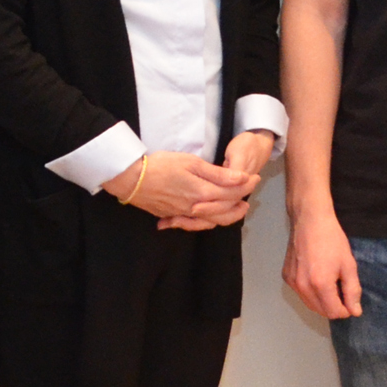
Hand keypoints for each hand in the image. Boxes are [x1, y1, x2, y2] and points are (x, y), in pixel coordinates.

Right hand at [157, 131, 274, 230]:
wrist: (131, 179)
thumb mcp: (191, 162)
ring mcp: (184, 214)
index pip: (232, 192)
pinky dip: (208, 223)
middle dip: (241, 201)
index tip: (255, 178)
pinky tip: (211, 219)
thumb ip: (217, 174)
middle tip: (250, 192)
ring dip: (228, 215)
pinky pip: (196, 224)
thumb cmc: (161, 165)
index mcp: (203, 192)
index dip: (246, 185)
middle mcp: (196, 208)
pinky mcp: (173, 216)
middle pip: (226, 210)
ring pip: (212, 220)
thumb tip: (241, 179)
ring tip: (237, 208)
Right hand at [284, 206, 362, 317]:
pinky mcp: (286, 276)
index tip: (350, 301)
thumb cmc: (332, 240)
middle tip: (342, 292)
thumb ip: (352, 291)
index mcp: (321, 285)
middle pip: (320, 311)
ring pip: (309, 304)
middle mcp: (303, 287)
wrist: (309, 220)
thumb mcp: (348, 265)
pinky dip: (310, 293)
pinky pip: (300, 293)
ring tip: (331, 285)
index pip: (333, 312)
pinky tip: (316, 278)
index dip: (345, 310)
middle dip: (334, 308)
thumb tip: (355, 312)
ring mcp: (292, 282)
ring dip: (322, 302)